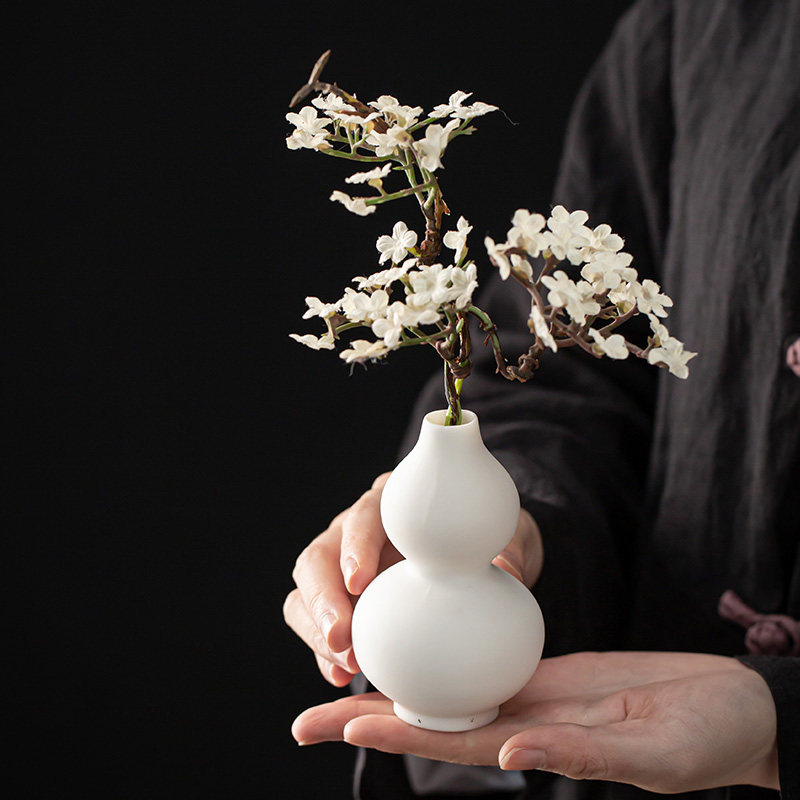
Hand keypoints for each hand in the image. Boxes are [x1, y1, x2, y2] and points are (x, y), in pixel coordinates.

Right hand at [283, 473, 543, 686]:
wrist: (481, 565)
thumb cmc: (484, 544)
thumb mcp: (503, 540)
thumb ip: (503, 552)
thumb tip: (506, 573)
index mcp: (390, 507)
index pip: (362, 518)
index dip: (355, 547)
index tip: (361, 581)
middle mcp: (355, 533)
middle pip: (319, 557)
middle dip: (323, 599)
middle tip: (341, 638)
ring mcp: (340, 567)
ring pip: (306, 592)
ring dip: (317, 630)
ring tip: (343, 665)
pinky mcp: (339, 602)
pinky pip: (315, 624)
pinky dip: (323, 652)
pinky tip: (340, 676)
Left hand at [292, 651, 778, 793]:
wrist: (732, 706)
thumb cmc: (705, 740)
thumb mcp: (646, 756)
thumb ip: (577, 759)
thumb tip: (509, 753)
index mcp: (538, 746)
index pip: (449, 739)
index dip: (391, 733)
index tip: (335, 723)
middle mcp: (523, 721)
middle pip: (433, 714)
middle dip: (370, 716)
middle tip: (306, 715)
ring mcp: (535, 694)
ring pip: (454, 683)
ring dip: (403, 680)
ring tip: (352, 666)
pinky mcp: (553, 668)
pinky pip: (494, 655)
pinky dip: (456, 647)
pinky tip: (426, 634)